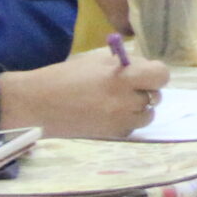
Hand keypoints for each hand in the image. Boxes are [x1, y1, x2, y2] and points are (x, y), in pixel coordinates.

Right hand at [0, 48, 170, 139]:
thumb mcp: (97, 61)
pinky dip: (125, 122)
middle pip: (155, 96)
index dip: (155, 74)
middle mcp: (126, 101)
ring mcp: (119, 121)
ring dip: (138, 108)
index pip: (161, 76)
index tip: (145, 74)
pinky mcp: (110, 135)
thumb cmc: (63, 77)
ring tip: (117, 103)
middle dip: (144, 90)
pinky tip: (107, 115)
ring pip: (147, 115)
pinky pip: (131, 128)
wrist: (35, 104)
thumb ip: (125, 64)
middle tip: (127, 88)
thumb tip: (144, 68)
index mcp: (123, 77)